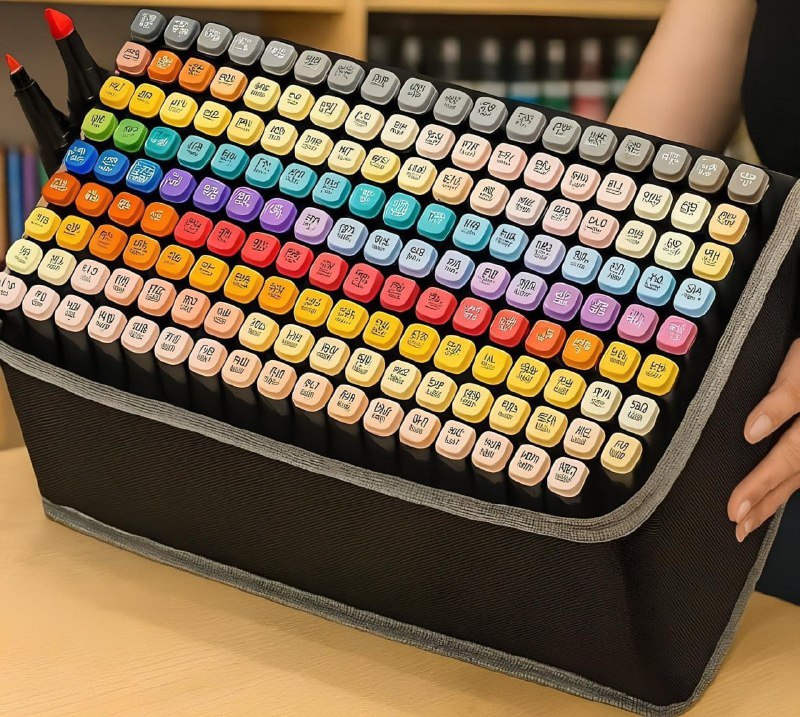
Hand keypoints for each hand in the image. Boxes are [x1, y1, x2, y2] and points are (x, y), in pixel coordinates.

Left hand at [729, 339, 799, 540]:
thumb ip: (784, 396)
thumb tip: (753, 432)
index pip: (789, 457)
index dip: (762, 484)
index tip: (735, 506)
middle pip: (797, 475)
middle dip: (766, 503)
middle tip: (737, 528)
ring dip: (777, 499)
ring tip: (750, 521)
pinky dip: (790, 483)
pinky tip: (774, 494)